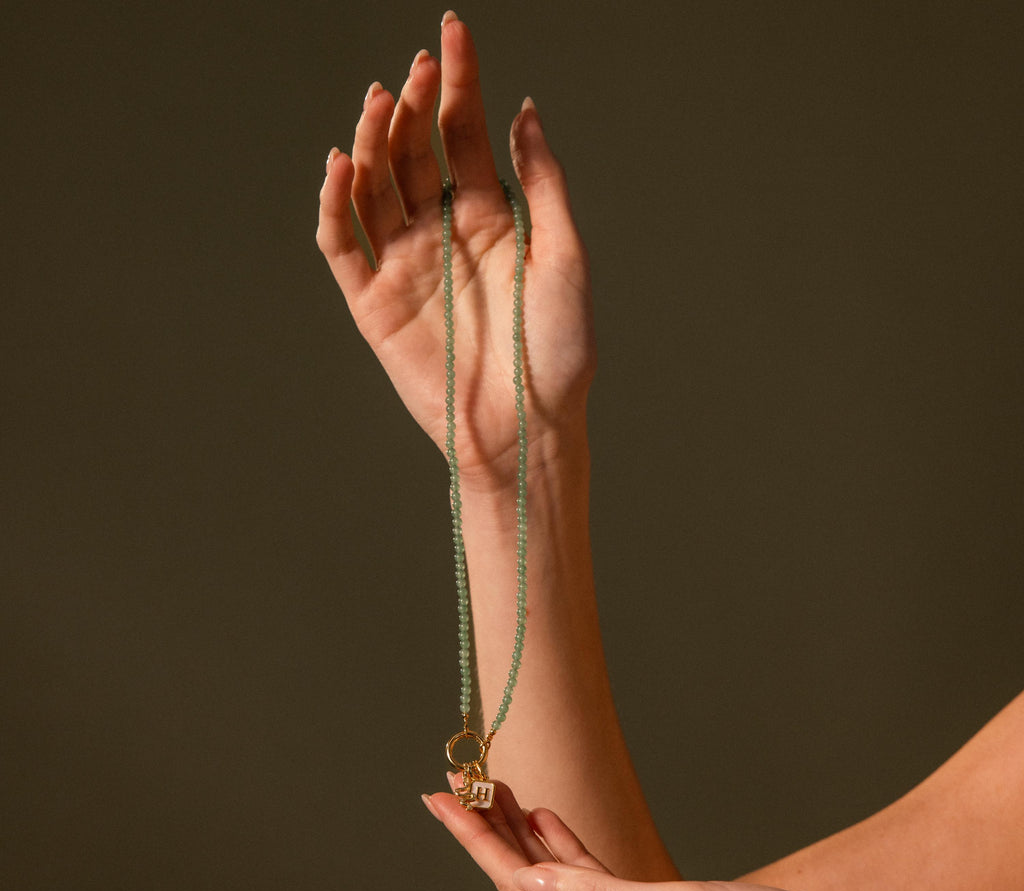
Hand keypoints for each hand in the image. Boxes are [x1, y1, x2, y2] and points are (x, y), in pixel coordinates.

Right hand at [317, 12, 594, 490]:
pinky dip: (334, 206)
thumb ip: (542, 182)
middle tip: (417, 69)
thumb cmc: (557, 351)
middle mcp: (441, 235)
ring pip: (373, 188)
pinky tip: (340, 165)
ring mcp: (405, 267)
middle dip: (413, 106)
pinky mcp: (374, 304)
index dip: (458, 83)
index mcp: (489, 219)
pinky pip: (342, 247)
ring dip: (371, 143)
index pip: (463, 136)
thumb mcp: (565, 256)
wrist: (526, 428)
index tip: (452, 32)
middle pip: (413, 153)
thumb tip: (525, 109)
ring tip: (381, 102)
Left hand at [423, 783, 958, 890]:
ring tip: (497, 793)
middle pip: (528, 884)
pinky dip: (566, 850)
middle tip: (457, 786)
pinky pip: (592, 884)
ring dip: (524, 837)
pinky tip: (553, 823)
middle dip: (488, 835)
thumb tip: (526, 878)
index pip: (520, 886)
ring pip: (556, 882)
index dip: (475, 841)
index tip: (439, 799)